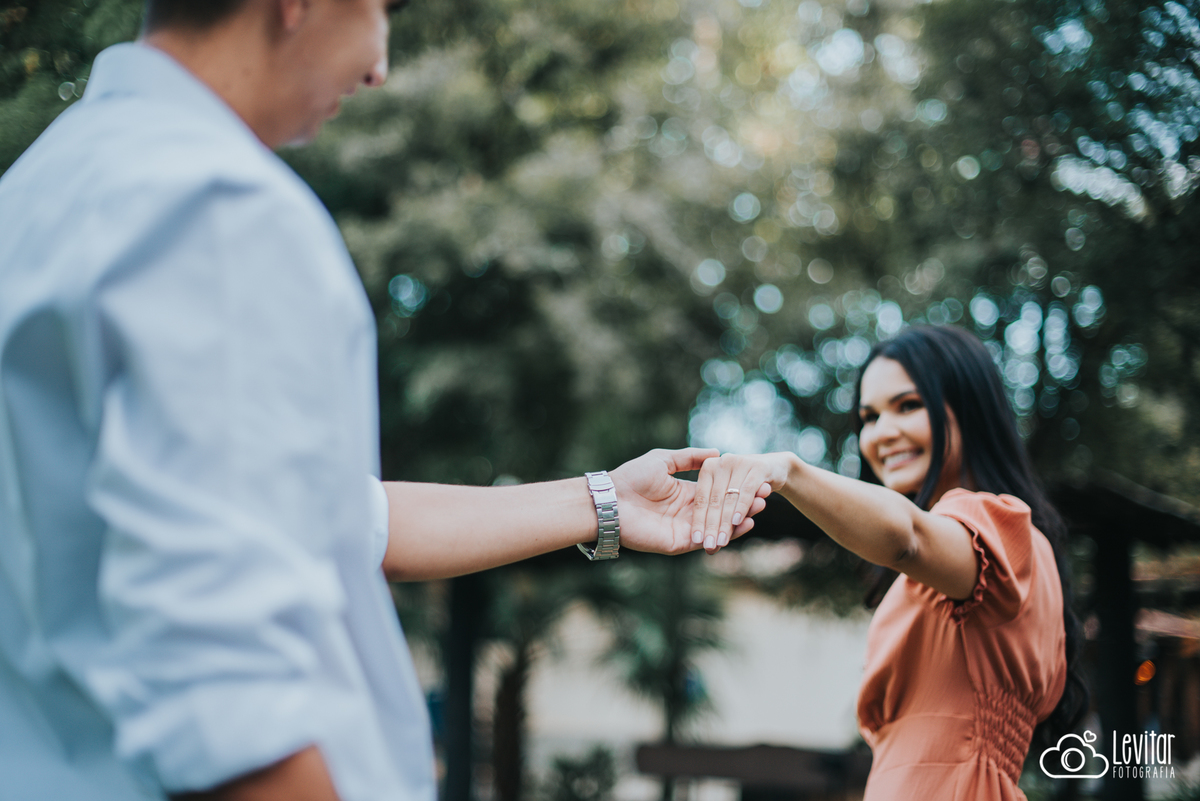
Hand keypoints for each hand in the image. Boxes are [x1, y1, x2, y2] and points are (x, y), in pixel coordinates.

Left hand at [609, 448, 768, 555]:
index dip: (736, 488)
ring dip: (740, 519)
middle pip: (722, 511)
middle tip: (766, 495)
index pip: (717, 494)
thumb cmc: (632, 478)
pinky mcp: (680, 543)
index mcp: (685, 493)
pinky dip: (727, 534)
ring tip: (760, 508)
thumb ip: (689, 458)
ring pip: (719, 526)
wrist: (611, 500)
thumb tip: (716, 453)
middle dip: (744, 504)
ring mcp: (686, 529)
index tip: (756, 481)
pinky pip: (708, 540)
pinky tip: (744, 524)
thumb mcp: (664, 460)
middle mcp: (688, 512)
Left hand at [689, 452, 792, 553]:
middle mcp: (722, 462)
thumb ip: (713, 508)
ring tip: (721, 542)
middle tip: (709, 546)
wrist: (775, 468)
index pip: (701, 499)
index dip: (699, 520)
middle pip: (714, 500)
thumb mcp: (726, 492)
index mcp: (708, 468)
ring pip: (729, 498)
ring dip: (725, 522)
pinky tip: (737, 522)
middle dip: (711, 526)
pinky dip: (741, 507)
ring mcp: (740, 462)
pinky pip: (747, 491)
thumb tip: (702, 543)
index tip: (696, 540)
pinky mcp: (758, 467)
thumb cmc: (745, 485)